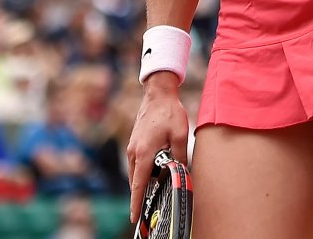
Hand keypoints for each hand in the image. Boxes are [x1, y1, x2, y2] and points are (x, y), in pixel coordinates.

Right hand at [128, 75, 190, 221]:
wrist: (158, 95)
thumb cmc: (169, 113)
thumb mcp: (179, 135)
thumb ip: (178, 156)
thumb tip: (180, 172)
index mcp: (144, 153)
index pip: (139, 184)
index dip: (137, 203)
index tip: (134, 217)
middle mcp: (134, 152)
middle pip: (136, 182)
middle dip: (140, 196)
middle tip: (147, 209)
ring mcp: (132, 148)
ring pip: (135, 173)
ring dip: (142, 183)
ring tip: (153, 192)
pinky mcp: (134, 144)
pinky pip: (136, 165)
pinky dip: (142, 173)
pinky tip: (153, 173)